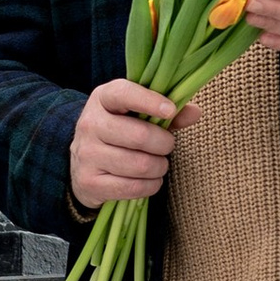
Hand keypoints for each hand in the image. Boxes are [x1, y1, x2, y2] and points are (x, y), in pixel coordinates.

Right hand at [70, 75, 178, 208]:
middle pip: (140, 135)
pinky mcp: (89, 182)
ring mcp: (87, 154)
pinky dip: (151, 185)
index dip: (149, 101)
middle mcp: (90, 124)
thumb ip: (167, 112)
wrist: (84, 164)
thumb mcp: (138, 114)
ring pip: (140, 165)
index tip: (170, 111)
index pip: (124, 94)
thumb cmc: (120, 132)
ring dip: (160, 167)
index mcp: (102, 98)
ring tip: (158, 164)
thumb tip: (195, 113)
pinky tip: (150, 179)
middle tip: (167, 146)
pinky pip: (133, 187)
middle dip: (164, 144)